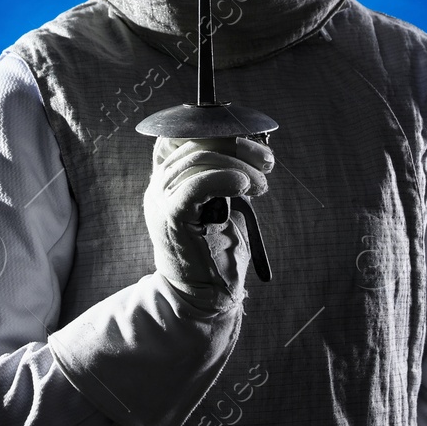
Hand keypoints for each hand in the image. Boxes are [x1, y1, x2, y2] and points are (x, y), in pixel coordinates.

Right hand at [143, 136, 274, 310]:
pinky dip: (225, 179)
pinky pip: (197, 184)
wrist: (205, 296)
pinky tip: (244, 188)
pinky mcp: (172, 217)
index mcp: (169, 179)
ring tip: (261, 186)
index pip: (183, 134)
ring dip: (240, 167)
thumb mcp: (223, 202)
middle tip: (267, 162)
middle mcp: (159, 185)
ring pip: (200, 160)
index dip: (217, 130)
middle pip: (197, 143)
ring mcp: (161, 200)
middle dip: (238, 146)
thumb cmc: (217, 250)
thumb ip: (225, 173)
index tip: (250, 141)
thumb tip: (253, 146)